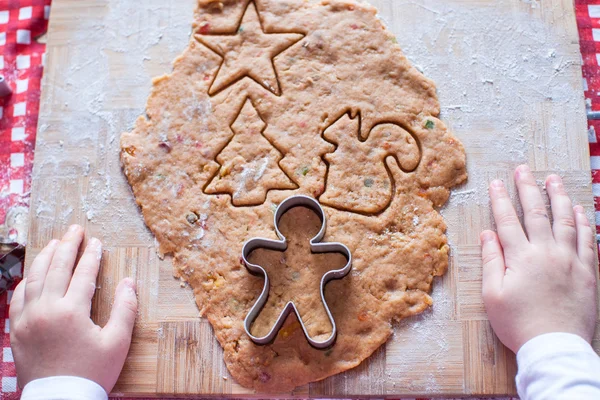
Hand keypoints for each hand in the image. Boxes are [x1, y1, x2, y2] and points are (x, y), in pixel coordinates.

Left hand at [9, 225, 137, 392]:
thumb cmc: (92, 373)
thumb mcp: (117, 342)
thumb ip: (125, 309)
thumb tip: (129, 282)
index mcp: (71, 311)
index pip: (83, 274)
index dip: (91, 256)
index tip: (97, 242)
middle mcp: (46, 310)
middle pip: (57, 268)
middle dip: (68, 246)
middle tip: (75, 229)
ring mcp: (28, 319)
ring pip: (34, 278)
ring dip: (45, 257)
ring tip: (55, 243)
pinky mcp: (17, 330)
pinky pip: (17, 298)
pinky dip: (26, 281)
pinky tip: (33, 274)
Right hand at [481, 165, 597, 352]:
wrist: (555, 346)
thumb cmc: (518, 324)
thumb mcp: (493, 295)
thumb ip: (491, 261)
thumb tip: (487, 234)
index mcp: (520, 257)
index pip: (508, 220)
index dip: (500, 199)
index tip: (495, 182)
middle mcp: (546, 252)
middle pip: (537, 213)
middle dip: (528, 188)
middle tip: (523, 169)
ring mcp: (570, 260)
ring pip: (565, 220)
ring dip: (557, 196)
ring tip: (552, 179)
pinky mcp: (587, 271)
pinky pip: (587, 239)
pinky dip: (582, 221)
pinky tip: (578, 209)